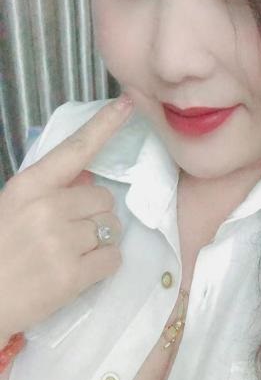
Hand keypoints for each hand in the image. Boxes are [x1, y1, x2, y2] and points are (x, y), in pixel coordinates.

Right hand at [0, 96, 133, 340]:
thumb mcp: (13, 209)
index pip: (74, 150)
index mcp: (28, 187)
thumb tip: (89, 178)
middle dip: (93, 213)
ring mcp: (61, 241)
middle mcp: (47, 208)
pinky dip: (104, 264)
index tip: (127, 104)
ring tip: (70, 254)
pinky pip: (114, 257)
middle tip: (69, 233)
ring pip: (112, 227)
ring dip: (99, 239)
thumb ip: (49, 191)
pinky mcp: (73, 275)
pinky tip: (79, 271)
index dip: (104, 126)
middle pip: (103, 196)